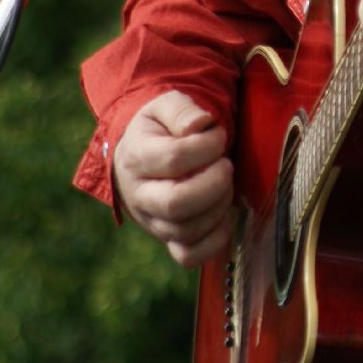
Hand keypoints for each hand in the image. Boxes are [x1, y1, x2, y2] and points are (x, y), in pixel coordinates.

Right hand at [113, 92, 233, 268]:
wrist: (137, 157)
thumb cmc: (159, 130)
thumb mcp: (164, 107)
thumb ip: (181, 110)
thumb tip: (200, 124)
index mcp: (136, 157)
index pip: (174, 159)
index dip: (207, 147)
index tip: (218, 136)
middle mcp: (139, 195)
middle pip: (177, 203)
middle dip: (215, 183)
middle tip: (226, 165)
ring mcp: (152, 222)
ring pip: (186, 230)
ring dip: (218, 206)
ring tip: (224, 184)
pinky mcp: (166, 240)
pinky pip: (189, 256)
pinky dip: (214, 241)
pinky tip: (223, 216)